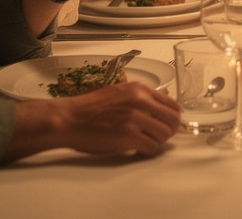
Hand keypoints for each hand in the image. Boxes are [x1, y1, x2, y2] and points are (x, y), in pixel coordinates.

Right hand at [59, 82, 181, 155]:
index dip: (171, 119)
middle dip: (168, 132)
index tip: (165, 126)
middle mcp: (140, 100)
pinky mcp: (128, 134)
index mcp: (139, 89)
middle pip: (174, 120)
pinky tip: (136, 149)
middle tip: (156, 138)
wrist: (68, 118)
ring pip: (165, 134)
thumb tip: (157, 112)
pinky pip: (152, 147)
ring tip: (143, 143)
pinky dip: (146, 151)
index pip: (173, 105)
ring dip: (157, 142)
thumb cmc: (88, 110)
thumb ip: (140, 99)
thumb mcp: (119, 93)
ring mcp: (135, 117)